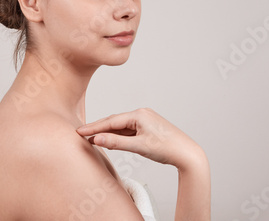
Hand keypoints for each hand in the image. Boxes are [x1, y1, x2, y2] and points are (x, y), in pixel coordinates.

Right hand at [76, 108, 206, 169]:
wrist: (187, 154)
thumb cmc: (167, 149)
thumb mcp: (139, 146)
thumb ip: (116, 142)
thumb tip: (97, 139)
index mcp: (139, 114)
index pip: (111, 121)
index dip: (94, 127)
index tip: (80, 131)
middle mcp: (141, 114)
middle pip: (114, 121)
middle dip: (97, 128)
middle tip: (81, 133)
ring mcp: (145, 121)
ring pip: (121, 126)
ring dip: (107, 132)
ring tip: (91, 137)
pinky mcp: (148, 128)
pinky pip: (128, 130)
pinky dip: (118, 135)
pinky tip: (110, 139)